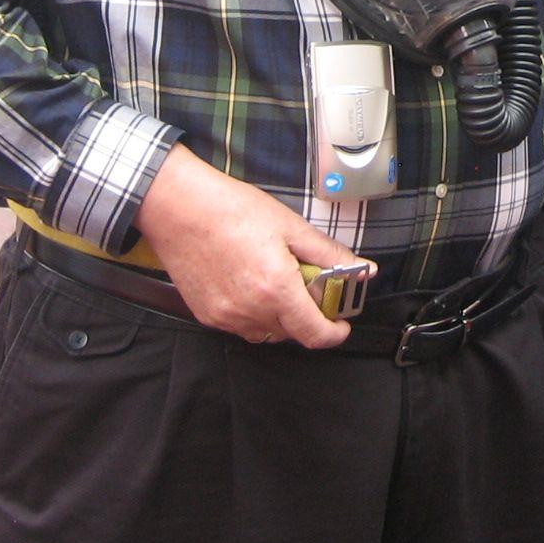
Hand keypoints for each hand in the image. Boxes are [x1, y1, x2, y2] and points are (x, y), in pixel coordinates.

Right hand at [134, 144, 371, 349]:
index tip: (342, 322)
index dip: (335, 333)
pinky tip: (253, 285)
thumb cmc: (232, 210)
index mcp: (276, 289)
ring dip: (281, 317)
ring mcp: (226, 316)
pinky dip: (255, 314)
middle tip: (310, 288)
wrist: (179, 208)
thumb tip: (364, 269)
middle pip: (292, 333)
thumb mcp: (291, 227)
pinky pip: (241, 326)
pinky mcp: (207, 315)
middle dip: (308, 316)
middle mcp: (250, 310)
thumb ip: (330, 254)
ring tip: (279, 283)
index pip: (315, 334)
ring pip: (267, 333)